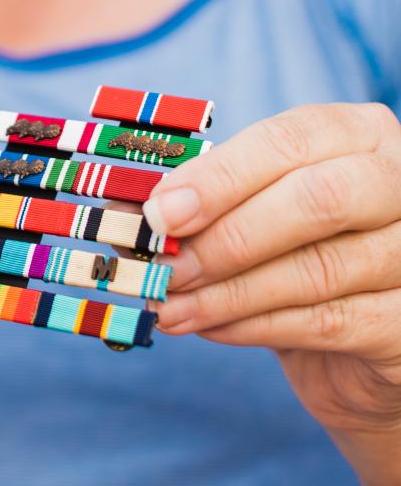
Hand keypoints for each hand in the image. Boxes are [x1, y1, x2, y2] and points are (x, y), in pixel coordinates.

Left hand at [145, 102, 400, 434]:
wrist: (362, 352)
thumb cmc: (298, 257)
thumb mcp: (250, 215)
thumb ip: (199, 204)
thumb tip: (122, 209)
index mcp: (361, 133)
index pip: (289, 140)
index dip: (219, 176)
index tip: (160, 210)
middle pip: (317, 199)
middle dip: (228, 234)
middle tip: (166, 264)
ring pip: (317, 269)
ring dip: (229, 291)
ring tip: (171, 305)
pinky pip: (328, 322)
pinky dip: (257, 325)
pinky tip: (212, 326)